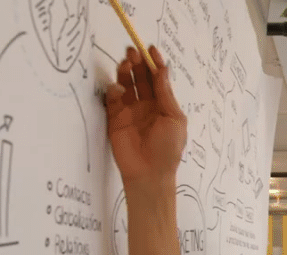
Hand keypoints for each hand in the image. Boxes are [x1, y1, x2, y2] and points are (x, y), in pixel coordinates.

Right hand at [104, 46, 186, 194]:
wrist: (150, 173)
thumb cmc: (168, 148)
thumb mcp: (173, 119)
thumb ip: (165, 94)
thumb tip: (162, 70)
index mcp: (163, 105)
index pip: (157, 79)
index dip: (154, 63)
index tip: (150, 49)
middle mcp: (146, 105)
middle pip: (140, 78)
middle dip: (137, 63)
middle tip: (133, 51)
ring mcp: (130, 111)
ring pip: (126, 85)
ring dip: (125, 72)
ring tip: (126, 62)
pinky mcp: (115, 119)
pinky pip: (113, 100)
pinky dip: (114, 91)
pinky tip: (119, 89)